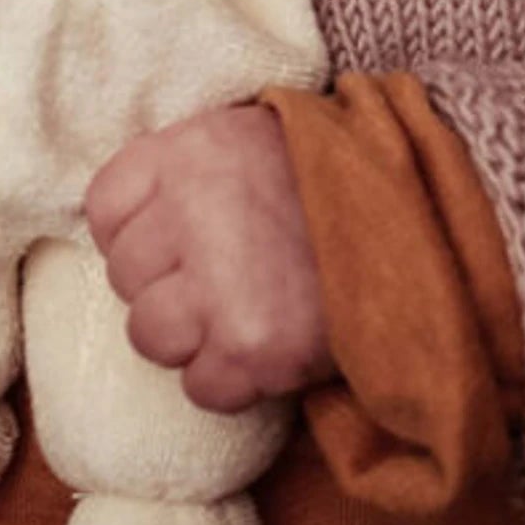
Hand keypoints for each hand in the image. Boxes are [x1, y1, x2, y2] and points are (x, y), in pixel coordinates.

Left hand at [84, 104, 332, 413]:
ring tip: (239, 316)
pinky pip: (201, 388)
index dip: (136, 232)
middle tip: (220, 278)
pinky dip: (230, 382)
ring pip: (149, 336)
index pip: (104, 208)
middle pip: (124, 276)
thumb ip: (181, 170)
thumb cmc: (325, 178)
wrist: (420, 214)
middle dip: (166, 285)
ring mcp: (221, 285)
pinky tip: (265, 348)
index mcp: (186, 152)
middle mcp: (193, 213)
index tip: (174, 239)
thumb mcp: (244, 137)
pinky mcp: (255, 347)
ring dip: (189, 338)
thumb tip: (120, 225)